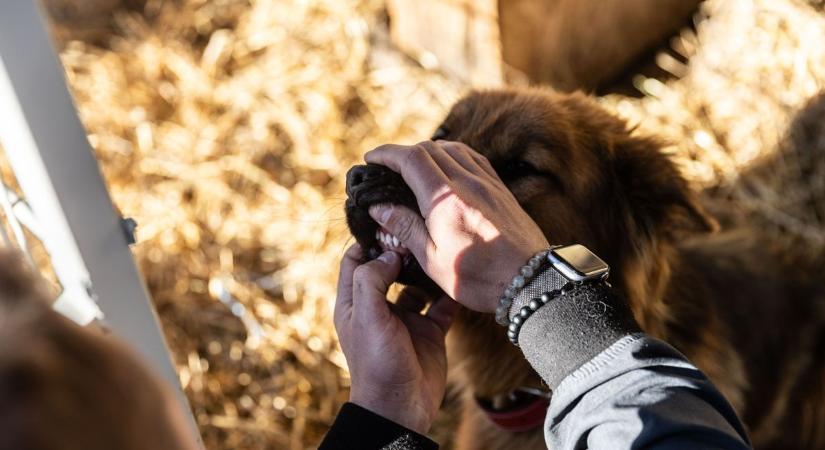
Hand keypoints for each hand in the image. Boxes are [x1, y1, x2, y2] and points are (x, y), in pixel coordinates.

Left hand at [334, 244, 459, 433]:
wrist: (401, 406)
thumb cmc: (377, 363)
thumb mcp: (367, 316)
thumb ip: (371, 280)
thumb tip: (388, 252)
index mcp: (355, 302)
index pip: (355, 260)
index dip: (369, 242)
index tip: (387, 225)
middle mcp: (379, 307)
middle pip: (388, 268)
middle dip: (401, 251)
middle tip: (418, 233)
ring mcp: (406, 319)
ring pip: (416, 285)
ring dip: (426, 271)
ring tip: (439, 251)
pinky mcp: (429, 331)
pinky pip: (441, 306)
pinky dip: (449, 294)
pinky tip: (457, 279)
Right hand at [365, 141, 548, 312]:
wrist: (529, 280)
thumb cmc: (478, 277)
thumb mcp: (432, 259)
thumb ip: (404, 227)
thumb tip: (378, 206)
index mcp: (444, 199)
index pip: (410, 159)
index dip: (387, 154)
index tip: (371, 159)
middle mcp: (466, 182)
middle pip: (429, 148)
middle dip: (403, 152)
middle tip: (387, 168)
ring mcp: (486, 182)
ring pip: (452, 149)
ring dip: (428, 151)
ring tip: (414, 167)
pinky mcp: (500, 188)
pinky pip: (473, 158)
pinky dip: (453, 155)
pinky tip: (447, 167)